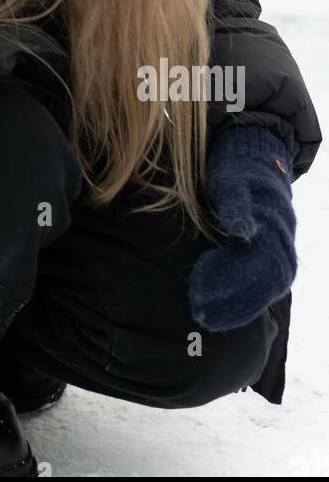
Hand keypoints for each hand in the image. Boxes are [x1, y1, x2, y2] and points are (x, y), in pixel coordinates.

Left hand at [188, 125, 296, 332]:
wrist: (257, 164)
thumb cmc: (238, 171)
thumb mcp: (232, 180)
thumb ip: (236, 206)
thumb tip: (241, 234)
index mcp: (273, 225)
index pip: (255, 262)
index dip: (229, 279)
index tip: (200, 289)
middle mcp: (282, 245)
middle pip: (262, 282)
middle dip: (230, 300)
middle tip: (198, 310)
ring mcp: (281, 255)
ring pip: (264, 291)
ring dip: (236, 307)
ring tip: (205, 317)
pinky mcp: (272, 262)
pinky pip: (262, 290)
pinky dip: (242, 304)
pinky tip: (219, 314)